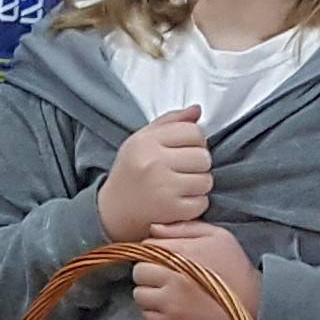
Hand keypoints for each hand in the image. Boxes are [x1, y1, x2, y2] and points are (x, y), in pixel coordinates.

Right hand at [97, 109, 214, 238]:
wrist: (113, 210)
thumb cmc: (132, 171)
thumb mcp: (142, 139)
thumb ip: (170, 122)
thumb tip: (197, 110)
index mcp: (145, 141)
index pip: (193, 131)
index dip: (196, 141)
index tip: (185, 149)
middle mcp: (152, 163)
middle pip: (203, 156)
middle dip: (199, 164)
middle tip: (184, 170)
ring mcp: (162, 188)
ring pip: (206, 180)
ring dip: (199, 184)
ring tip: (182, 185)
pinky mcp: (170, 210)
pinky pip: (201, 202)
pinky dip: (195, 204)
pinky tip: (180, 201)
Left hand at [132, 222, 253, 319]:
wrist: (252, 304)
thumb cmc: (235, 266)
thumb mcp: (217, 236)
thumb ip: (184, 228)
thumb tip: (153, 229)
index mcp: (181, 253)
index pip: (147, 247)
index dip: (153, 251)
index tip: (163, 258)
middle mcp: (171, 277)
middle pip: (139, 271)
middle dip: (148, 272)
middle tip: (163, 276)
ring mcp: (170, 303)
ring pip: (139, 295)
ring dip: (149, 293)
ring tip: (166, 293)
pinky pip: (147, 316)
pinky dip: (154, 312)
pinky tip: (170, 308)